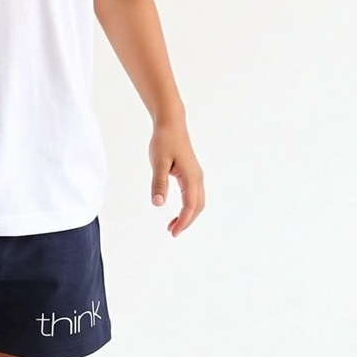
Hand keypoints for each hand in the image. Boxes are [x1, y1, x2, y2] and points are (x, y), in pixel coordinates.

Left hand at [149, 121, 204, 237]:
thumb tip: (158, 204)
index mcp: (191, 177)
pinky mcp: (191, 173)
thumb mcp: (158, 162)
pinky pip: (194, 195)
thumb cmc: (164, 141)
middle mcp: (197, 178)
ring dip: (188, 215)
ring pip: (198, 202)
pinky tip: (177, 210)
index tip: (173, 232)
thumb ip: (159, 183)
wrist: (171, 124)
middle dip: (187, 221)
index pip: (190, 206)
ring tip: (172, 225)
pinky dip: (188, 206)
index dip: (183, 221)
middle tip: (172, 232)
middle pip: (198, 207)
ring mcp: (196, 175)